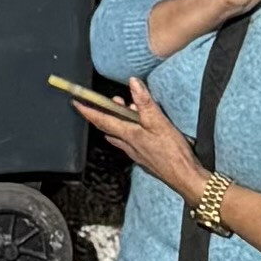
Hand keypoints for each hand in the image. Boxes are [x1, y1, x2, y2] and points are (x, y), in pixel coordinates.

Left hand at [77, 78, 205, 197]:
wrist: (184, 178)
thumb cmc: (173, 152)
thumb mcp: (159, 122)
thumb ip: (145, 102)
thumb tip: (133, 83)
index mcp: (128, 134)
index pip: (102, 120)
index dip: (87, 110)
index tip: (75, 103)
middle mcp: (128, 145)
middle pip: (108, 128)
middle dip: (103, 114)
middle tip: (106, 102)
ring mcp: (136, 153)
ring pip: (119, 136)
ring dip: (117, 123)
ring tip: (125, 111)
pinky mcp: (145, 158)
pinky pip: (130, 143)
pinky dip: (129, 132)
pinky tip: (139, 131)